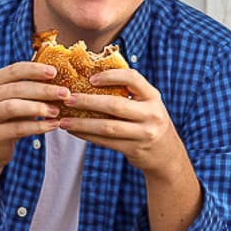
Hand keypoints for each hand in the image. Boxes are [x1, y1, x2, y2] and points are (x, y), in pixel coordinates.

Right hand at [0, 61, 65, 171]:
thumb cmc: (9, 119)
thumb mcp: (17, 100)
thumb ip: (31, 90)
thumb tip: (61, 80)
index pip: (15, 70)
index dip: (35, 70)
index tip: (55, 72)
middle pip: (17, 88)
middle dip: (44, 90)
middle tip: (65, 93)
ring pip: (14, 107)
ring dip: (38, 108)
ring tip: (57, 111)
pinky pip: (18, 128)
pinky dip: (38, 126)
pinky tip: (53, 125)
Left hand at [59, 67, 185, 174]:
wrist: (167, 154)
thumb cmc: (149, 122)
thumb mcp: (147, 104)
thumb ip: (129, 92)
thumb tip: (91, 78)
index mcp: (153, 96)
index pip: (132, 78)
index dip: (110, 76)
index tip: (91, 78)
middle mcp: (151, 114)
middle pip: (115, 105)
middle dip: (88, 101)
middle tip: (67, 98)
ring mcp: (144, 133)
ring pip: (107, 127)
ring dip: (82, 123)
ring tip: (64, 120)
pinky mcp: (134, 149)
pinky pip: (106, 142)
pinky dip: (87, 136)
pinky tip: (74, 131)